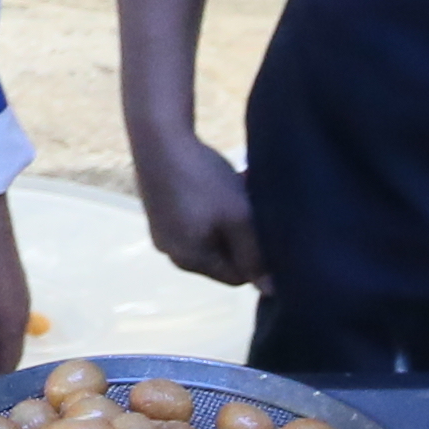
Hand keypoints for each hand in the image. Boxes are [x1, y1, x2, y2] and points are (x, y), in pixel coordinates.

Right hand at [134, 127, 266, 288]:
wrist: (159, 137)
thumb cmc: (203, 181)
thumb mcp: (238, 218)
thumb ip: (255, 255)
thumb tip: (270, 290)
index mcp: (189, 261)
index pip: (236, 277)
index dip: (258, 258)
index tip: (267, 229)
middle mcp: (171, 252)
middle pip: (223, 256)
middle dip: (243, 234)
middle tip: (254, 206)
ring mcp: (162, 230)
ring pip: (211, 234)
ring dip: (230, 217)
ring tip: (241, 187)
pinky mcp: (159, 209)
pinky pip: (195, 220)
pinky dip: (212, 207)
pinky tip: (219, 181)